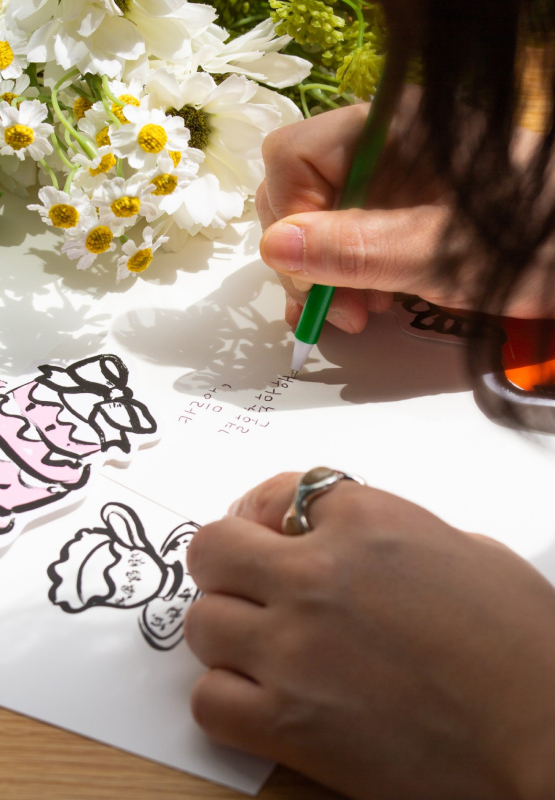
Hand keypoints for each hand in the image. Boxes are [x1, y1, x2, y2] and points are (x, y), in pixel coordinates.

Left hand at [185, 473, 554, 799]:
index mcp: (367, 520)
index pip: (281, 492)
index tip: (272, 529)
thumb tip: (362, 543)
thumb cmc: (526, 643)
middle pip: (213, 547)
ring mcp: (293, 649)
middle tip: (249, 580)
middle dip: (227, 560)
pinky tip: (264, 698)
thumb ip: (400, 533)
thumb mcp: (471, 552)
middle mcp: (316, 575)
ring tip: (263, 644)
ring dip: (227, 630)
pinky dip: (227, 698)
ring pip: (201, 622)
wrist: (545, 739)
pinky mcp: (287, 725)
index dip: (270, 511)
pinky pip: (209, 700)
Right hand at [256, 95, 544, 331]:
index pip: (294, 156)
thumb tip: (276, 246)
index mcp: (389, 131)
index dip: (291, 216)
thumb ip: (358, 249)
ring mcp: (389, 187)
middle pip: (298, 192)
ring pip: (318, 224)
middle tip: (335, 307)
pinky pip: (346, 243)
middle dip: (305, 257)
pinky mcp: (398, 219)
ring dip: (322, 275)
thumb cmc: (534, 242)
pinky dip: (342, 279)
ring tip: (357, 314)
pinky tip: (362, 308)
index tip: (313, 273)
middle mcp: (381, 152)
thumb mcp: (443, 252)